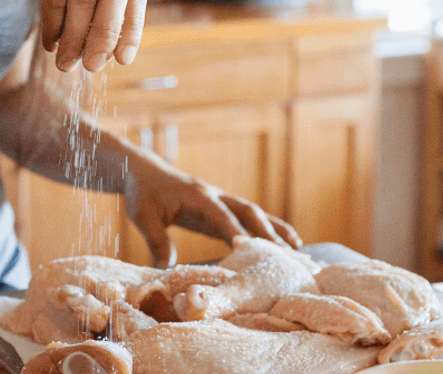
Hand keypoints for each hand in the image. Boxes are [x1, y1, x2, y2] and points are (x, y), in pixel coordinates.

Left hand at [123, 150, 302, 267]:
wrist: (145, 173)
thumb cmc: (143, 194)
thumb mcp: (143, 217)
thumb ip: (156, 240)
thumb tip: (166, 268)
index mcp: (198, 195)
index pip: (220, 214)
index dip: (234, 230)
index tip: (247, 248)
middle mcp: (216, 196)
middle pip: (247, 212)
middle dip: (267, 231)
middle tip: (287, 252)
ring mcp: (222, 201)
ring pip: (254, 214)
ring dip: (276, 230)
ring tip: (299, 250)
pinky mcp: (222, 210)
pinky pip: (248, 221)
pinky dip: (266, 232)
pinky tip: (283, 246)